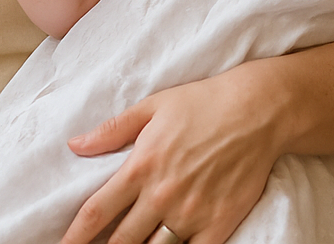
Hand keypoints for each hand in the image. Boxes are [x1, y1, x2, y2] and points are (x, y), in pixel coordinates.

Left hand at [60, 64, 281, 243]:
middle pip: (120, 243)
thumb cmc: (206, 103)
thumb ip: (113, 130)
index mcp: (141, 167)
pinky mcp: (219, 223)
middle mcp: (162, 194)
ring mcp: (191, 213)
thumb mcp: (155, 106)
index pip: (95, 214)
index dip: (73, 238)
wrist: (260, 110)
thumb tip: (74, 144)